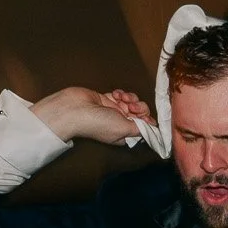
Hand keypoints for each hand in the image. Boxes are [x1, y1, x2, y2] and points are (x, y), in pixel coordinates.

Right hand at [31, 86, 151, 144]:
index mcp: (125, 134)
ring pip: (131, 102)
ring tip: (122, 98)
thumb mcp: (124, 129)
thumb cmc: (98, 123)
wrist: (75, 109)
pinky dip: (120, 93)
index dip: (147, 121)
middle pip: (139, 113)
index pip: (143, 128)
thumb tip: (152, 127)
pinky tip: (114, 94)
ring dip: (130, 98)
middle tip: (132, 106)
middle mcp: (120, 123)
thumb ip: (140, 128)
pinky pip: (121, 95)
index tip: (145, 117)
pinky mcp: (107, 99)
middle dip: (138, 107)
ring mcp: (114, 111)